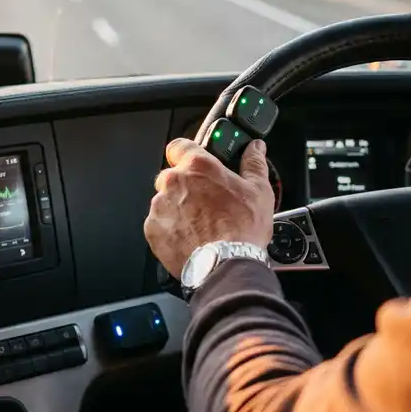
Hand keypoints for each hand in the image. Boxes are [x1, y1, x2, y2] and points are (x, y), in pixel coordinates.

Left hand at [144, 137, 274, 279]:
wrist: (225, 265)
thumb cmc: (241, 229)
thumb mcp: (258, 191)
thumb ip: (254, 164)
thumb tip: (255, 149)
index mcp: (197, 167)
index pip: (179, 146)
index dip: (186, 153)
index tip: (193, 162)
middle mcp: (173, 182)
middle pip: (172, 176)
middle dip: (186, 186)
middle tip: (206, 201)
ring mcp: (159, 206)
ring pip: (164, 200)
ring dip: (178, 207)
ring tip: (200, 223)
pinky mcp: (152, 229)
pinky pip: (159, 222)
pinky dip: (171, 227)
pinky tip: (190, 236)